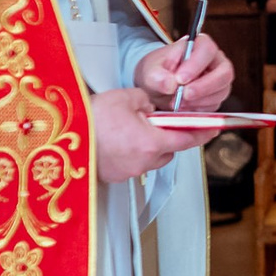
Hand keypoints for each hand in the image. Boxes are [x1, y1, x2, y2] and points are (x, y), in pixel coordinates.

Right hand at [94, 87, 214, 181]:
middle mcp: (144, 161)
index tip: (214, 127)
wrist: (60, 137)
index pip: (187, 139)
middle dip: (166, 137)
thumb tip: (152, 109)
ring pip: (150, 158)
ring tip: (129, 129)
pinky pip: (132, 164)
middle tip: (153, 121)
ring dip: (147, 146)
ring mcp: (129, 172)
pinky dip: (130, 153)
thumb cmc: (91, 118)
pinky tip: (116, 140)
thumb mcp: (125, 98)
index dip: (202, 132)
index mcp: (152, 142)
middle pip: (168, 150)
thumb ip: (147, 102)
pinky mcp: (115, 177)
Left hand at [136, 34, 232, 111]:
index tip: (180, 79)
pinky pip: (215, 105)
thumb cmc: (158, 71)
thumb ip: (157, 76)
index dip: (196, 64)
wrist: (158, 86)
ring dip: (199, 101)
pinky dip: (198, 109)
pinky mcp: (216, 97)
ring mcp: (218, 80)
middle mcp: (214, 61)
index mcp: (200, 45)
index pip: (207, 50)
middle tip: (184, 95)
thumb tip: (169, 84)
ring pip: (221, 92)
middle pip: (224, 72)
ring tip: (178, 102)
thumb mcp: (150, 71)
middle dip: (204, 86)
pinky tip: (183, 107)